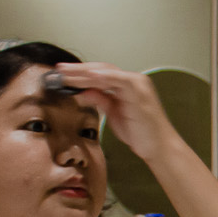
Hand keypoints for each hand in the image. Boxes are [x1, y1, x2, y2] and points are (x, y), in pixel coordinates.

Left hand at [50, 63, 181, 164]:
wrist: (158, 147)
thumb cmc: (140, 133)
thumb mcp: (113, 114)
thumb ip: (100, 101)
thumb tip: (82, 92)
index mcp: (127, 85)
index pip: (101, 74)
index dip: (81, 73)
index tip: (62, 74)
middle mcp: (133, 81)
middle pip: (102, 69)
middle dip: (79, 70)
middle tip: (58, 69)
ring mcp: (137, 84)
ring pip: (106, 72)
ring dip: (85, 72)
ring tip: (66, 73)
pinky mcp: (139, 91)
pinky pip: (118, 80)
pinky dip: (103, 77)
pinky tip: (88, 76)